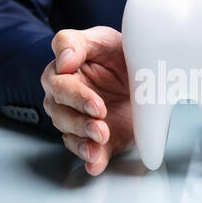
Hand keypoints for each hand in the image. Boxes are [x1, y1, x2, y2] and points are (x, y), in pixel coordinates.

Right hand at [41, 26, 132, 175]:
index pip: (58, 80)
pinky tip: (95, 163)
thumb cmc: (118, 55)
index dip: (75, 92)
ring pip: (69, 131)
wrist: (143, 78)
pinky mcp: (95, 139)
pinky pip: (87, 152)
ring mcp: (79, 119)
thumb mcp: (103, 39)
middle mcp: (66, 97)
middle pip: (59, 108)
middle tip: (100, 115)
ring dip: (84, 136)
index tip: (93, 99)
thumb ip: (77, 43)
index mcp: (65, 71)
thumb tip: (63, 60)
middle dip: (79, 115)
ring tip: (101, 136)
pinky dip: (92, 159)